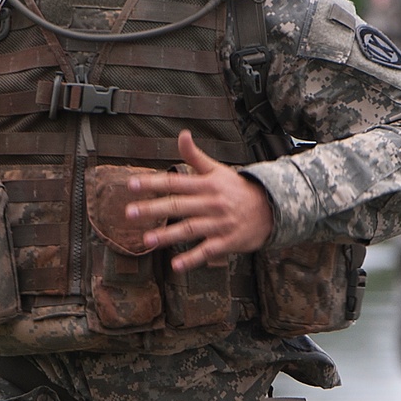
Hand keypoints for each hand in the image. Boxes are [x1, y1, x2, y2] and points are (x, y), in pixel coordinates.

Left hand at [125, 130, 273, 270]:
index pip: (175, 182)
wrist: (271, 209)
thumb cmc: (237, 189)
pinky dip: (192, 259)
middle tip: (129, 213)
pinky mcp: (227, 242)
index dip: (153, 183)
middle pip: (178, 206)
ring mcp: (219, 223)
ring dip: (168, 235)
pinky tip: (175, 266)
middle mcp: (211, 203)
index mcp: (207, 184)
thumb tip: (182, 134)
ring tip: (147, 240)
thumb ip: (195, 156)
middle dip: (153, 209)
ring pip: (190, 229)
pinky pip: (207, 251)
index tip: (131, 184)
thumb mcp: (218, 170)